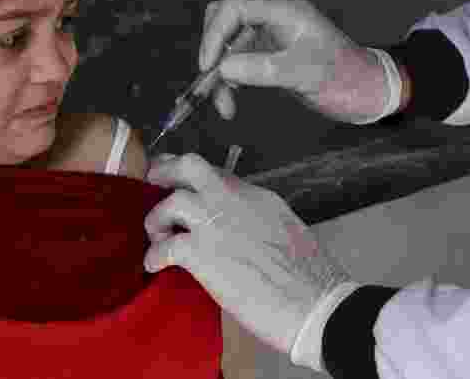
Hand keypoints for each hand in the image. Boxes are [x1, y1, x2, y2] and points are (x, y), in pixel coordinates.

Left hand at [144, 152, 353, 363]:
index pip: (220, 175)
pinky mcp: (203, 253)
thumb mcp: (287, 232)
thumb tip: (241, 234)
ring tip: (158, 237)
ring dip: (158, 218)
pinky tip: (156, 266)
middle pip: (192, 166)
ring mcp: (217, 223)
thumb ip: (259, 224)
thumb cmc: (311, 279)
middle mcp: (235, 201)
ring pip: (172, 200)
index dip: (197, 182)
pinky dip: (154, 256)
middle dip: (167, 172)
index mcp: (260, 197)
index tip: (184, 187)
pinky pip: (165, 247)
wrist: (315, 302)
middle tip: (154, 185)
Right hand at [200, 0, 403, 123]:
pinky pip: (240, 64)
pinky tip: (231, 105)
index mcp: (285, 12)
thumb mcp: (306, 74)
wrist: (369, 92)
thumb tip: (224, 68)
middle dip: (214, 52)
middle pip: (226, 22)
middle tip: (209, 82)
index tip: (208, 65)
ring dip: (221, 76)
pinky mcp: (271, 58)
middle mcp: (275, 20)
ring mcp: (272, 39)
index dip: (215, 32)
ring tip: (224, 107)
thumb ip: (264, 69)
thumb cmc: (346, 78)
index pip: (236, 7)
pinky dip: (231, 83)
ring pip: (230, 48)